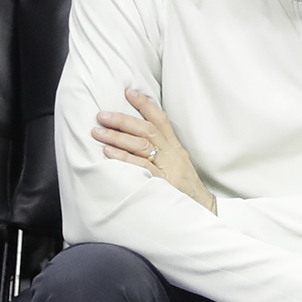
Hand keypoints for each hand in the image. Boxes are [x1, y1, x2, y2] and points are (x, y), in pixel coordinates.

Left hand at [92, 88, 216, 210]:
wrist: (202, 209)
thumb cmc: (184, 188)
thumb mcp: (176, 164)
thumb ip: (159, 150)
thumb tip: (134, 137)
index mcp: (175, 147)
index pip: (161, 120)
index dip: (145, 105)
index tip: (129, 92)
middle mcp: (172, 154)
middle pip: (147, 130)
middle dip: (123, 120)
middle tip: (103, 115)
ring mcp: (168, 167)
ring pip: (142, 145)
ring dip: (118, 137)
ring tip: (98, 132)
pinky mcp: (163, 182)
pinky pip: (141, 167)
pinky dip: (124, 158)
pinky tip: (109, 153)